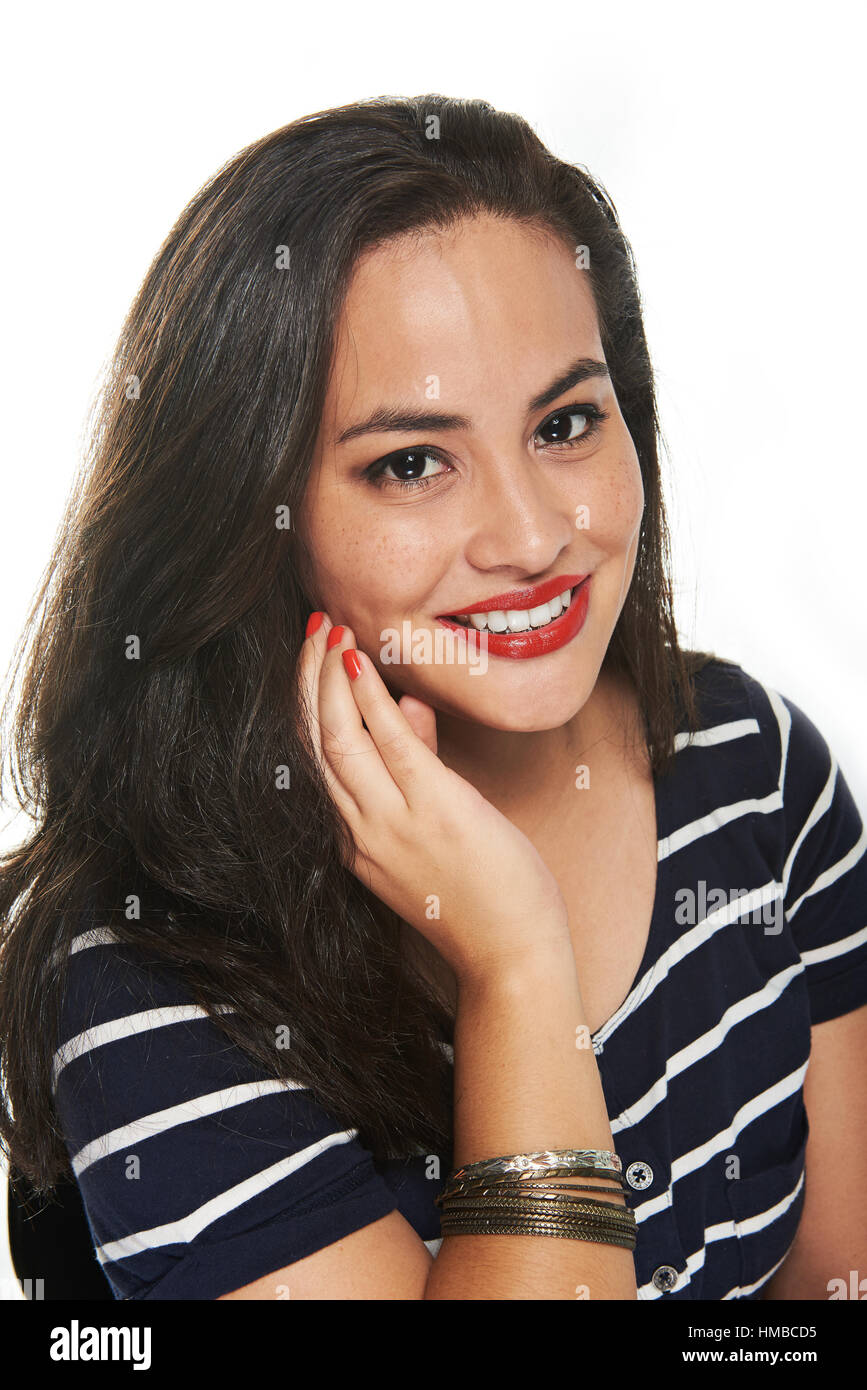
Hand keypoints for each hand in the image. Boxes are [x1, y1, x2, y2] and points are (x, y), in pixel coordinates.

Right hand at [297, 613, 570, 986]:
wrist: (510, 956)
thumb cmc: (481, 896)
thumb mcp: (435, 830)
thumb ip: (416, 765)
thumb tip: (407, 706)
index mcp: (353, 841)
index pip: (314, 761)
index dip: (304, 703)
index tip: (310, 657)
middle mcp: (358, 833)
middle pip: (313, 743)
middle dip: (305, 679)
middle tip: (311, 628)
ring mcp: (391, 825)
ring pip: (337, 737)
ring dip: (328, 677)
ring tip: (329, 631)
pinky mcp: (433, 812)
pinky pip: (390, 744)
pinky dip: (369, 698)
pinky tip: (360, 662)